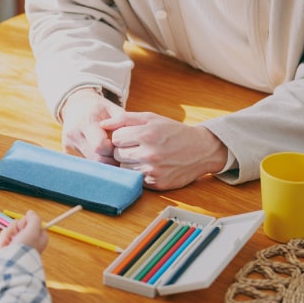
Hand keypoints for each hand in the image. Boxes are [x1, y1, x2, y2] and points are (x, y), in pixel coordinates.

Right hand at [0, 210, 48, 252]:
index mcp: (37, 237)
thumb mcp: (33, 230)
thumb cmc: (24, 248)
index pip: (31, 223)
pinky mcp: (7, 249)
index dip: (25, 223)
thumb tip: (30, 212)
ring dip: (6, 236)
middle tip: (15, 236)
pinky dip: (1, 243)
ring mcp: (16, 245)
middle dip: (13, 229)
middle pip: (18, 225)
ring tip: (8, 245)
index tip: (23, 226)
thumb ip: (34, 219)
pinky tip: (3, 249)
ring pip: (8, 231)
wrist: (11, 265)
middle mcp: (28, 241)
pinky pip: (2, 239)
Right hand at [59, 88, 122, 164]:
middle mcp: (73, 135)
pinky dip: (96, 164)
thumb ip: (123, 123)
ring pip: (91, 165)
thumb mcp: (113, 108)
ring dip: (105, 164)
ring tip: (112, 154)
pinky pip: (85, 165)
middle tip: (121, 154)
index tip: (121, 145)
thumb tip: (130, 142)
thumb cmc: (99, 108)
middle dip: (112, 160)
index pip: (100, 146)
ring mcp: (68, 145)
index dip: (114, 150)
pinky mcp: (66, 153)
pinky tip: (102, 155)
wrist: (76, 106)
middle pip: (96, 159)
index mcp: (85, 121)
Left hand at [101, 111, 228, 189]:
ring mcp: (153, 171)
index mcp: (147, 134)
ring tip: (144, 155)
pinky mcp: (156, 184)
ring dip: (130, 162)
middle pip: (117, 154)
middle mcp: (150, 154)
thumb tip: (102, 123)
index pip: (116, 138)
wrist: (201, 150)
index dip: (122, 136)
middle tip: (138, 146)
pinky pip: (135, 179)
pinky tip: (150, 165)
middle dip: (124, 150)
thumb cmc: (173, 131)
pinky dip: (139, 172)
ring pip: (124, 168)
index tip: (132, 136)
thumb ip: (125, 119)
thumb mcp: (152, 118)